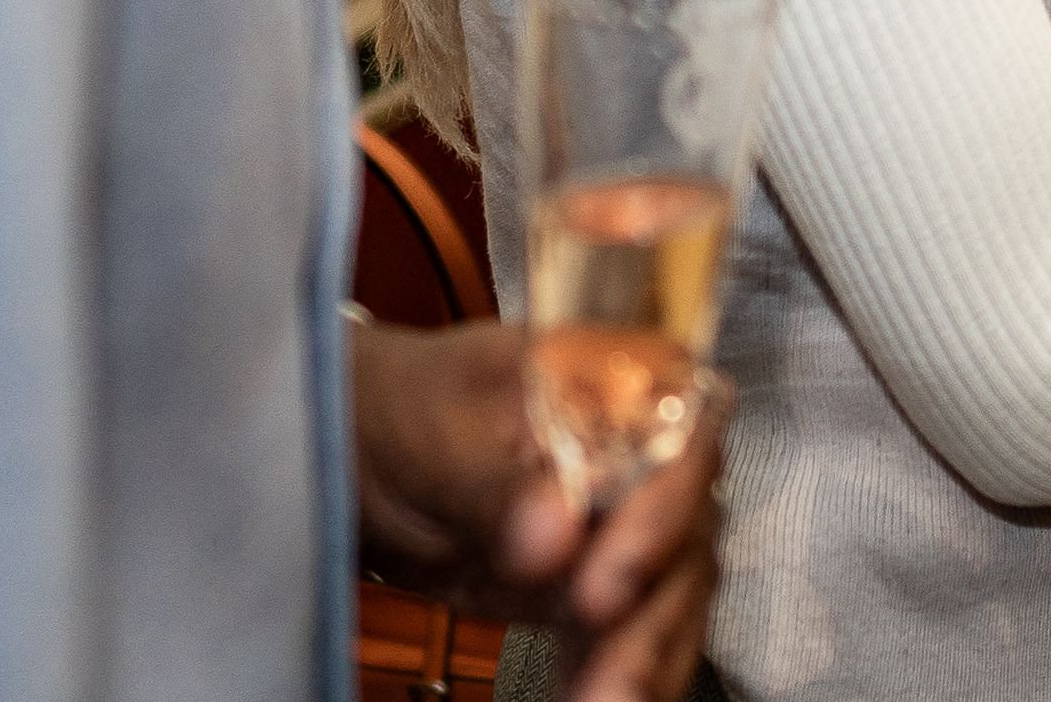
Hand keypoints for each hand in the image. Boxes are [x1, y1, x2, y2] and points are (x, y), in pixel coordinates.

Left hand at [347, 319, 723, 700]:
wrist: (363, 450)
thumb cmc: (401, 410)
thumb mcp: (436, 433)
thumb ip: (495, 483)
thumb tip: (552, 540)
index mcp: (625, 380)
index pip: (683, 442)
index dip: (660, 519)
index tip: (600, 593)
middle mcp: (651, 448)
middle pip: (688, 533)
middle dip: (649, 621)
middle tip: (605, 692)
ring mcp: (633, 519)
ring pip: (670, 595)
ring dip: (640, 662)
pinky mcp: (602, 582)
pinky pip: (630, 634)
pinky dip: (613, 676)